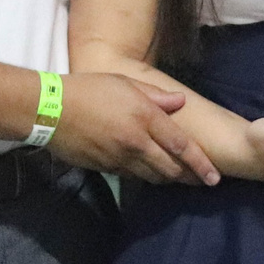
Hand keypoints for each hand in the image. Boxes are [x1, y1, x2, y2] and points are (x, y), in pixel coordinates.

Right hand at [50, 72, 219, 183]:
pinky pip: (132, 177)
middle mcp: (136, 142)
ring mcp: (120, 158)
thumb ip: (156, 95)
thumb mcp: (125, 82)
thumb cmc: (88, 89)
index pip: (182, 146)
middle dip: (189, 177)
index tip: (215, 177)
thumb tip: (180, 102)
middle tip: (202, 181)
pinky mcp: (105, 168)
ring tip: (179, 178)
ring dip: (168, 180)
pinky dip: (145, 177)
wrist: (49, 109)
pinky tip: (149, 173)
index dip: (201, 164)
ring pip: (152, 177)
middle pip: (171, 169)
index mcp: (145, 117)